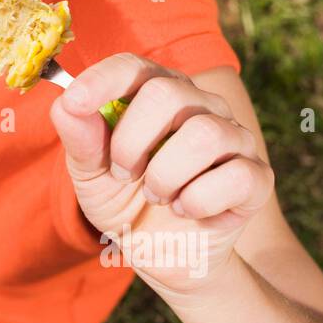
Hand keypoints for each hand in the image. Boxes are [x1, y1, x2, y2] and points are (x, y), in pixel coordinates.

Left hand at [48, 53, 275, 298]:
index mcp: (155, 93)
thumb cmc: (126, 203)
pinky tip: (187, 210)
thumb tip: (65, 104)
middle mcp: (199, 105)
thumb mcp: (90, 176)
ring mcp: (233, 137)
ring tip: (156, 194)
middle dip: (131, 143)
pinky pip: (235, 176)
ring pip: (203, 134)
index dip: (103, 79)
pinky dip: (198, 201)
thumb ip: (80, 140)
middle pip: (167, 94)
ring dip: (164, 176)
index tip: (75, 102)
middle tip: (123, 174)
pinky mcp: (257, 176)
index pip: (133, 66)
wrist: (162, 256)